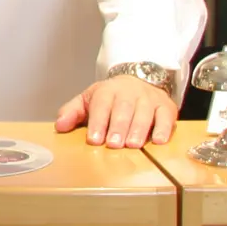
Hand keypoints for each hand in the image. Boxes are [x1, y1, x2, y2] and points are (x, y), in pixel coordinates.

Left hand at [55, 74, 174, 148]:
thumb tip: (59, 126)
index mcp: (107, 91)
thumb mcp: (88, 100)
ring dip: (139, 129)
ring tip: (133, 145)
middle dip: (118, 127)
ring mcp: (149, 99)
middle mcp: (129, 92)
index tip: (94, 140)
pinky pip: (167, 117)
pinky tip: (159, 141)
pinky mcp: (166, 107)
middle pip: (124, 109)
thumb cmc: (110, 98)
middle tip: (114, 145)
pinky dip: (164, 129)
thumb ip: (72, 112)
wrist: (139, 80)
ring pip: (145, 113)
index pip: (101, 105)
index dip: (98, 122)